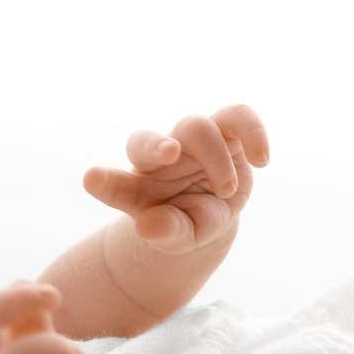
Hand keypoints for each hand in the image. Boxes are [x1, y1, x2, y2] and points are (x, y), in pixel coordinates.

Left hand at [82, 104, 269, 255]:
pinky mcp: (226, 134)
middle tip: (179, 161)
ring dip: (214, 157)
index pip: (116, 180)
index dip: (106, 180)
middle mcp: (162, 157)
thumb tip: (148, 227)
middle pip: (155, 139)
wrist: (206, 215)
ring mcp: (193, 142)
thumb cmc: (181, 225)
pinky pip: (239, 117)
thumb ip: (163, 232)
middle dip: (161, 145)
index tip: (92, 179)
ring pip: (197, 125)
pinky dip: (253, 132)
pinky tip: (262, 159)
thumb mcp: (174, 237)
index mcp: (138, 183)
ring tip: (227, 190)